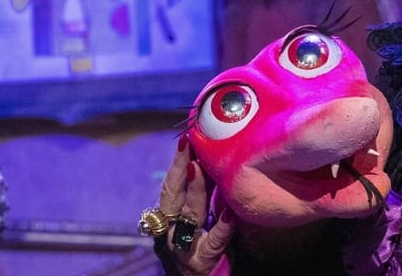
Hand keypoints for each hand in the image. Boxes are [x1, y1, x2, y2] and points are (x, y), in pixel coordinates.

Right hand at [151, 138, 233, 275]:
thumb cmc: (206, 247)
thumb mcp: (203, 218)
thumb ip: (206, 195)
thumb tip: (214, 158)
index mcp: (171, 219)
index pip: (171, 187)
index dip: (177, 164)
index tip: (186, 139)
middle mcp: (172, 232)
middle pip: (172, 197)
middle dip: (180, 169)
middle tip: (188, 144)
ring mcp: (185, 248)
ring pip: (188, 215)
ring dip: (194, 190)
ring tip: (199, 168)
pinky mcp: (202, 262)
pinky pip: (212, 242)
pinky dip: (221, 226)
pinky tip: (230, 211)